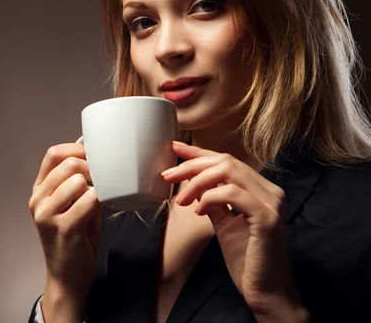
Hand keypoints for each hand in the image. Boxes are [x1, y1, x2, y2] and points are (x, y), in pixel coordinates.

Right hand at [29, 143, 102, 320]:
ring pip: (78, 180)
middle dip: (92, 169)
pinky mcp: (63, 228)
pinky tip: (99, 212)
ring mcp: (47, 214)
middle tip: (102, 183)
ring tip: (98, 202)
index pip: (54, 154)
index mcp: (39, 191)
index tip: (95, 159)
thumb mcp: (71, 205)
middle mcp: (38, 200)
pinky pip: (89, 200)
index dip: (78, 150)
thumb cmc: (74, 239)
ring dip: (95, 187)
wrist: (67, 277)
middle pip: (68, 163)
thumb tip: (97, 157)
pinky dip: (100, 201)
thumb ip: (78, 182)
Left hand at [161, 141, 306, 319]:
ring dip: (197, 182)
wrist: (266, 292)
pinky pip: (232, 194)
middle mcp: (270, 191)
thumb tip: (194, 184)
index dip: (199, 153)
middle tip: (168, 175)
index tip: (175, 148)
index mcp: (261, 190)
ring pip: (229, 172)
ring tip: (181, 200)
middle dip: (192, 165)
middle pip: (226, 162)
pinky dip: (210, 198)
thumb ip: (214, 202)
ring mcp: (271, 203)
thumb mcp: (225, 224)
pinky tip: (198, 211)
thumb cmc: (247, 260)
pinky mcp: (266, 218)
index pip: (228, 162)